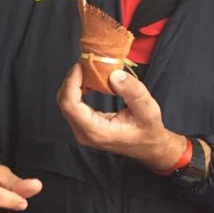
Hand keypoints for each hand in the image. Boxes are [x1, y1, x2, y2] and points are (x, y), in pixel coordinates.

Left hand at [56, 63, 186, 169]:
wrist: (148, 147)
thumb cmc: (148, 130)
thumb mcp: (148, 110)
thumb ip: (133, 92)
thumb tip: (114, 74)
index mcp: (96, 131)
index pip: (70, 105)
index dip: (71, 84)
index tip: (79, 67)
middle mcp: (84, 133)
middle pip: (64, 104)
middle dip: (71, 81)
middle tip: (84, 65)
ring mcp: (82, 132)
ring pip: (66, 105)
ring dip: (73, 85)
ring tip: (86, 70)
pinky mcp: (83, 127)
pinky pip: (72, 107)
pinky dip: (76, 91)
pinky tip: (87, 81)